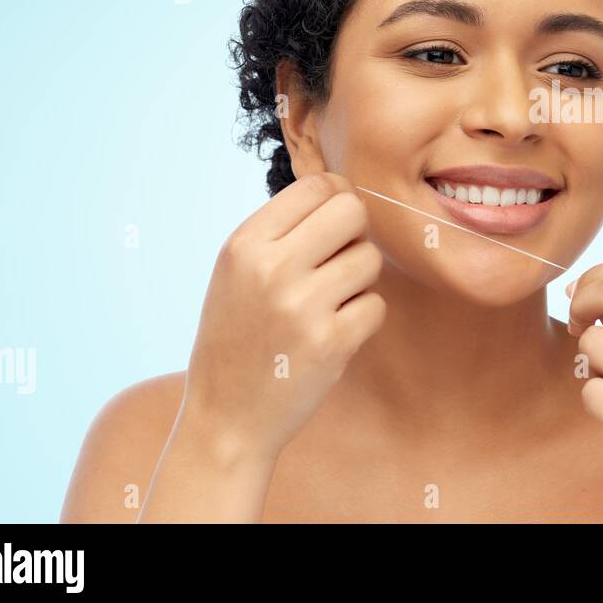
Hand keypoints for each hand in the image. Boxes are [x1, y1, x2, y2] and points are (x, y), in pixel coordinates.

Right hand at [182, 171, 386, 461]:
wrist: (226, 417)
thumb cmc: (238, 336)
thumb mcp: (236, 272)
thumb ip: (280, 231)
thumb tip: (340, 190)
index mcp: (244, 245)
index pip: (317, 186)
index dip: (337, 201)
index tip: (333, 226)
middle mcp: (271, 269)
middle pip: (352, 211)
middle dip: (354, 235)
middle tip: (337, 262)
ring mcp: (303, 306)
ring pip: (369, 259)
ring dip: (358, 281)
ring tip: (327, 304)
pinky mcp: (331, 342)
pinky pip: (376, 305)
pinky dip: (362, 319)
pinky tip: (332, 334)